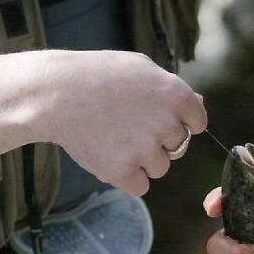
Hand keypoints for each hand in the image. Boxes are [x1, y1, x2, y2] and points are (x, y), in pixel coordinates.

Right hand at [36, 50, 206, 195]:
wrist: (55, 93)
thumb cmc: (97, 75)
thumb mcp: (141, 67)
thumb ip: (172, 88)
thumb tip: (198, 106)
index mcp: (176, 94)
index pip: (198, 122)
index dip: (179, 122)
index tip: (157, 118)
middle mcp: (166, 123)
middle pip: (178, 148)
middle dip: (158, 141)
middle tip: (127, 124)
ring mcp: (145, 149)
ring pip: (160, 168)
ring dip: (142, 160)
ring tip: (113, 137)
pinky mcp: (123, 171)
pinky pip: (140, 186)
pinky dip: (126, 177)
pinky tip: (108, 154)